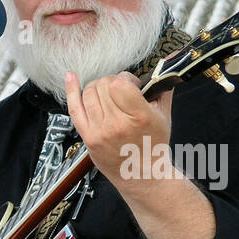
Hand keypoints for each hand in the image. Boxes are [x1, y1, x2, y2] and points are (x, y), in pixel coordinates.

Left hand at [64, 71, 172, 188]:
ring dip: (97, 87)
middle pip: (102, 86)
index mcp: (139, 117)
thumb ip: (162, 89)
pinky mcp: (87, 137)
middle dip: (111, 82)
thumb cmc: (153, 144)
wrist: (141, 174)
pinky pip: (74, 109)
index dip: (124, 79)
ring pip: (88, 93)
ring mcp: (99, 132)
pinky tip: (71, 77)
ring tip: (107, 94)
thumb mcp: (164, 115)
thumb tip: (167, 64)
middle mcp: (117, 124)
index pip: (120, 84)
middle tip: (119, 91)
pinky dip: (71, 90)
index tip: (131, 84)